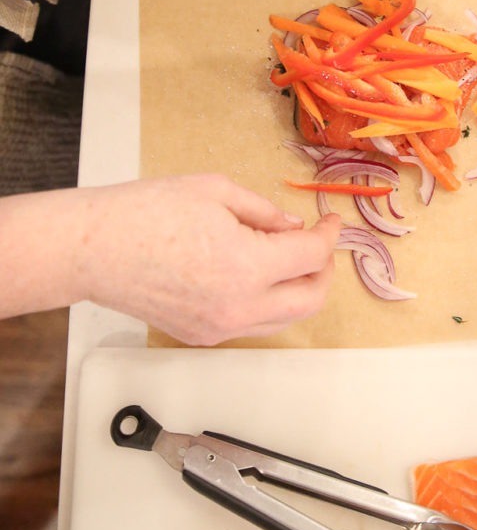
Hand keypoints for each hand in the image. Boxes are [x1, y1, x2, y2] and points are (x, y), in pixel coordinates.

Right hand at [73, 174, 340, 344]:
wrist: (94, 248)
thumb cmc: (146, 212)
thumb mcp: (217, 192)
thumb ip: (264, 212)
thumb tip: (292, 228)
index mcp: (247, 267)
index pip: (311, 257)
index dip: (329, 235)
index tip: (330, 221)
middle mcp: (238, 308)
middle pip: (309, 301)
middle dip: (324, 271)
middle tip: (319, 244)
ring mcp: (218, 329)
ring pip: (283, 320)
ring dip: (299, 290)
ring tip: (291, 257)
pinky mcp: (200, 337)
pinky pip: (252, 325)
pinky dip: (268, 303)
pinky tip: (257, 274)